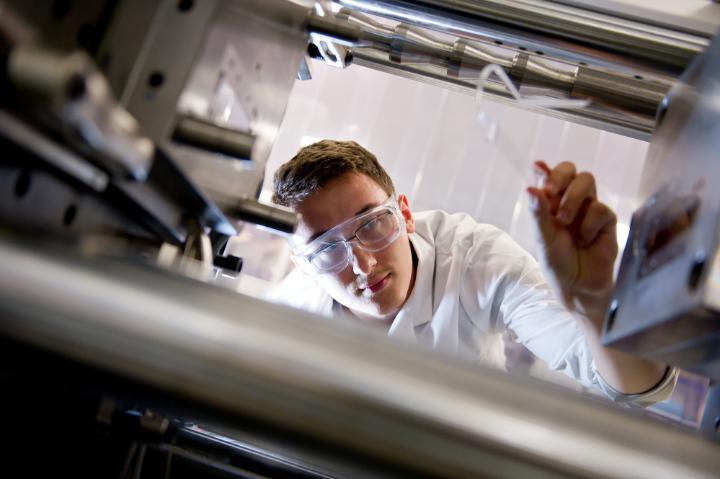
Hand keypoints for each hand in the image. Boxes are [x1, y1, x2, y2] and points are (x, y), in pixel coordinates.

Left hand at [527, 161, 617, 318]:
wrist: (579, 286)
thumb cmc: (557, 262)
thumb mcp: (543, 239)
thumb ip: (538, 214)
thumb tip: (529, 188)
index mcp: (549, 203)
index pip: (547, 176)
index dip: (544, 169)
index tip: (538, 168)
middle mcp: (568, 200)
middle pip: (570, 170)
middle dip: (559, 177)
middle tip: (550, 192)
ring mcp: (588, 208)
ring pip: (586, 180)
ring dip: (572, 199)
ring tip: (564, 221)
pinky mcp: (606, 219)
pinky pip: (600, 208)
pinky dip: (588, 225)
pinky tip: (585, 241)